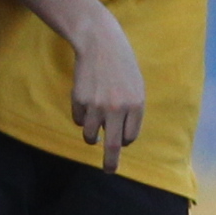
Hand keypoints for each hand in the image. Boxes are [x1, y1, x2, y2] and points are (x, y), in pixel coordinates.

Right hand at [67, 8, 146, 172]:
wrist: (100, 43)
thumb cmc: (121, 65)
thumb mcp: (136, 86)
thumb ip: (133, 111)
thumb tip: (124, 138)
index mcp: (136, 105)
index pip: (130, 137)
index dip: (124, 139)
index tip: (121, 140)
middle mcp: (117, 108)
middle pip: (113, 146)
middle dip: (110, 163)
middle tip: (109, 171)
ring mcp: (97, 105)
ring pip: (91, 136)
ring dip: (92, 137)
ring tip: (93, 126)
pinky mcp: (80, 100)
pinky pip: (79, 121)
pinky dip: (81, 118)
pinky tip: (85, 101)